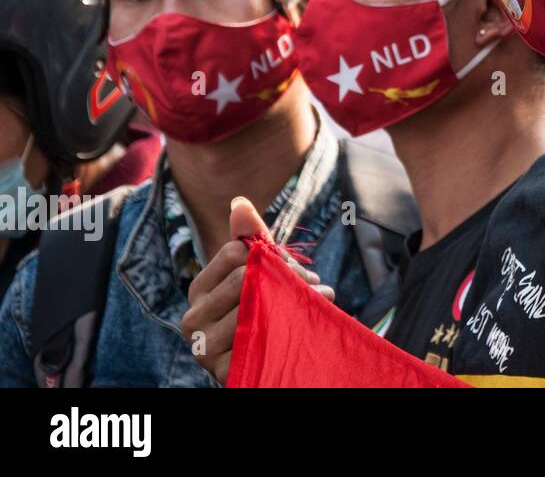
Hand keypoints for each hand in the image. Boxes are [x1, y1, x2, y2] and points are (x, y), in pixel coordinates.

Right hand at [180, 197, 333, 384]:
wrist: (269, 365)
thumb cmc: (264, 310)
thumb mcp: (258, 274)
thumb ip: (251, 239)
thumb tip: (240, 202)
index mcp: (197, 291)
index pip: (234, 253)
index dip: (270, 254)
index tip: (291, 264)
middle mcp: (191, 320)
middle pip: (246, 277)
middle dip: (288, 275)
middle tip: (313, 282)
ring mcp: (205, 349)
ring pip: (257, 306)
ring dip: (299, 298)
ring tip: (321, 297)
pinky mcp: (224, 373)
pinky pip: (264, 339)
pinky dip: (295, 324)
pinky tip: (312, 319)